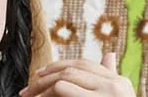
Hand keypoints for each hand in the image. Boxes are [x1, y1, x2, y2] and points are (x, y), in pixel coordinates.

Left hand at [20, 52, 135, 96]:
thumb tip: (110, 54)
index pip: (84, 64)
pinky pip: (62, 91)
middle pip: (71, 71)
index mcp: (119, 82)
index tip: (40, 73)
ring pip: (63, 80)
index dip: (59, 66)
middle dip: (46, 76)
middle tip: (28, 87)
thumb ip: (108, 79)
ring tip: (28, 95)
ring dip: (42, 87)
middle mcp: (115, 86)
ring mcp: (105, 96)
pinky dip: (46, 95)